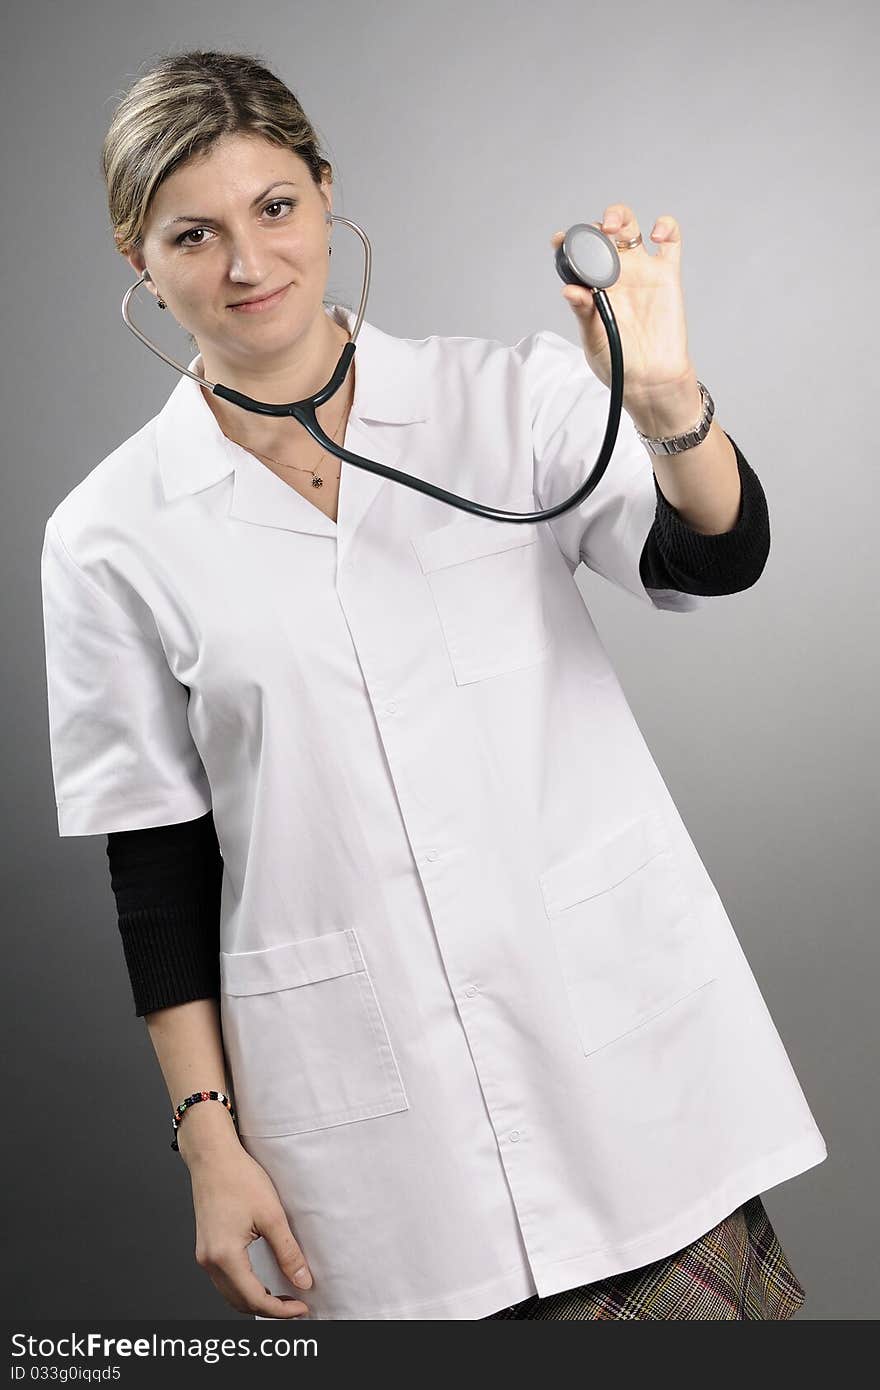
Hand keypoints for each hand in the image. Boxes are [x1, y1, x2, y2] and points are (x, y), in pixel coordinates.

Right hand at [189, 1144, 313, 1317]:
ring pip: (230, 1294)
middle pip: (240, 1302)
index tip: (301, 1308)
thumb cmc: (239, 1178)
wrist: (213, 1156)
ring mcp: (204, 1255)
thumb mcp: (272, 1215)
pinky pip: (224, 1280)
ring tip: (282, 1295)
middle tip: (295, 1305)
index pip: (255, 1298)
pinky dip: (243, 1287)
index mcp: (225, 1256)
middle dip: (269, 1308)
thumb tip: (303, 1281)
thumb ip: (288, 1252)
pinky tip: (261, 1280)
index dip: (281, 1309)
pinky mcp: (205, 1247)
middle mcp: (209, 1261)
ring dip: (255, 1299)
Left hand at [550, 205, 695, 412]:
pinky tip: (656, 235)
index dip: (567, 241)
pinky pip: (671, 240)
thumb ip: (583, 313)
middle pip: (603, 234)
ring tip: (614, 229)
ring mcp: (641, 271)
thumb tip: (569, 290)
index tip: (559, 240)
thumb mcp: (593, 340)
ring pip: (631, 228)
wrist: (651, 379)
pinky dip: (666, 226)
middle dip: (595, 226)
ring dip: (621, 217)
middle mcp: (616, 274)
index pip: (577, 255)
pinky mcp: (667, 274)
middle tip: (595, 236)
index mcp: (593, 287)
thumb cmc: (619, 362)